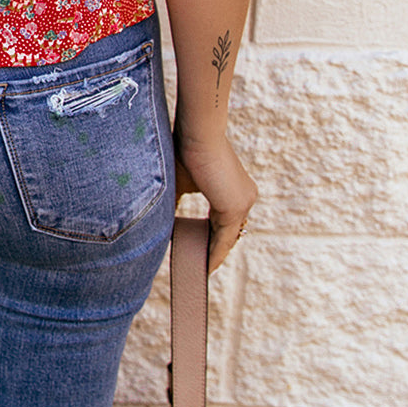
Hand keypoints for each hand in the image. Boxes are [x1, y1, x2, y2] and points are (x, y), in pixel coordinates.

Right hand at [174, 132, 257, 271]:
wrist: (197, 132)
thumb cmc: (185, 150)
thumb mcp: (180, 183)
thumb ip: (177, 204)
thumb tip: (162, 224)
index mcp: (234, 189)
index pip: (224, 220)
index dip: (212, 238)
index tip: (199, 251)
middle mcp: (245, 196)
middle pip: (227, 232)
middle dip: (212, 251)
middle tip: (198, 270)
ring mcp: (244, 202)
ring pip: (227, 237)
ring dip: (213, 256)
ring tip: (198, 273)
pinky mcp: (236, 207)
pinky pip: (225, 238)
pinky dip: (215, 253)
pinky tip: (204, 266)